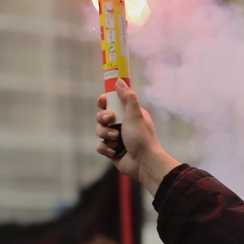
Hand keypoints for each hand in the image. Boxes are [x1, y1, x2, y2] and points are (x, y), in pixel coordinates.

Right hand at [96, 80, 178, 195]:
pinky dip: (106, 148)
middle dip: (104, 119)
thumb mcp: (135, 113)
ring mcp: (116, 138)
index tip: (103, 101)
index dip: (105, 102)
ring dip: (107, 135)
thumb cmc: (142, 137)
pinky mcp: (112, 151)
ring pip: (99, 131)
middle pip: (101, 116)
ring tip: (117, 139)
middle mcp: (122, 124)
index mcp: (128, 114)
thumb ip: (128, 96)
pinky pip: (100, 146)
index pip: (111, 103)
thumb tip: (119, 80)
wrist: (144, 163)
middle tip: (112, 121)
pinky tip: (114, 151)